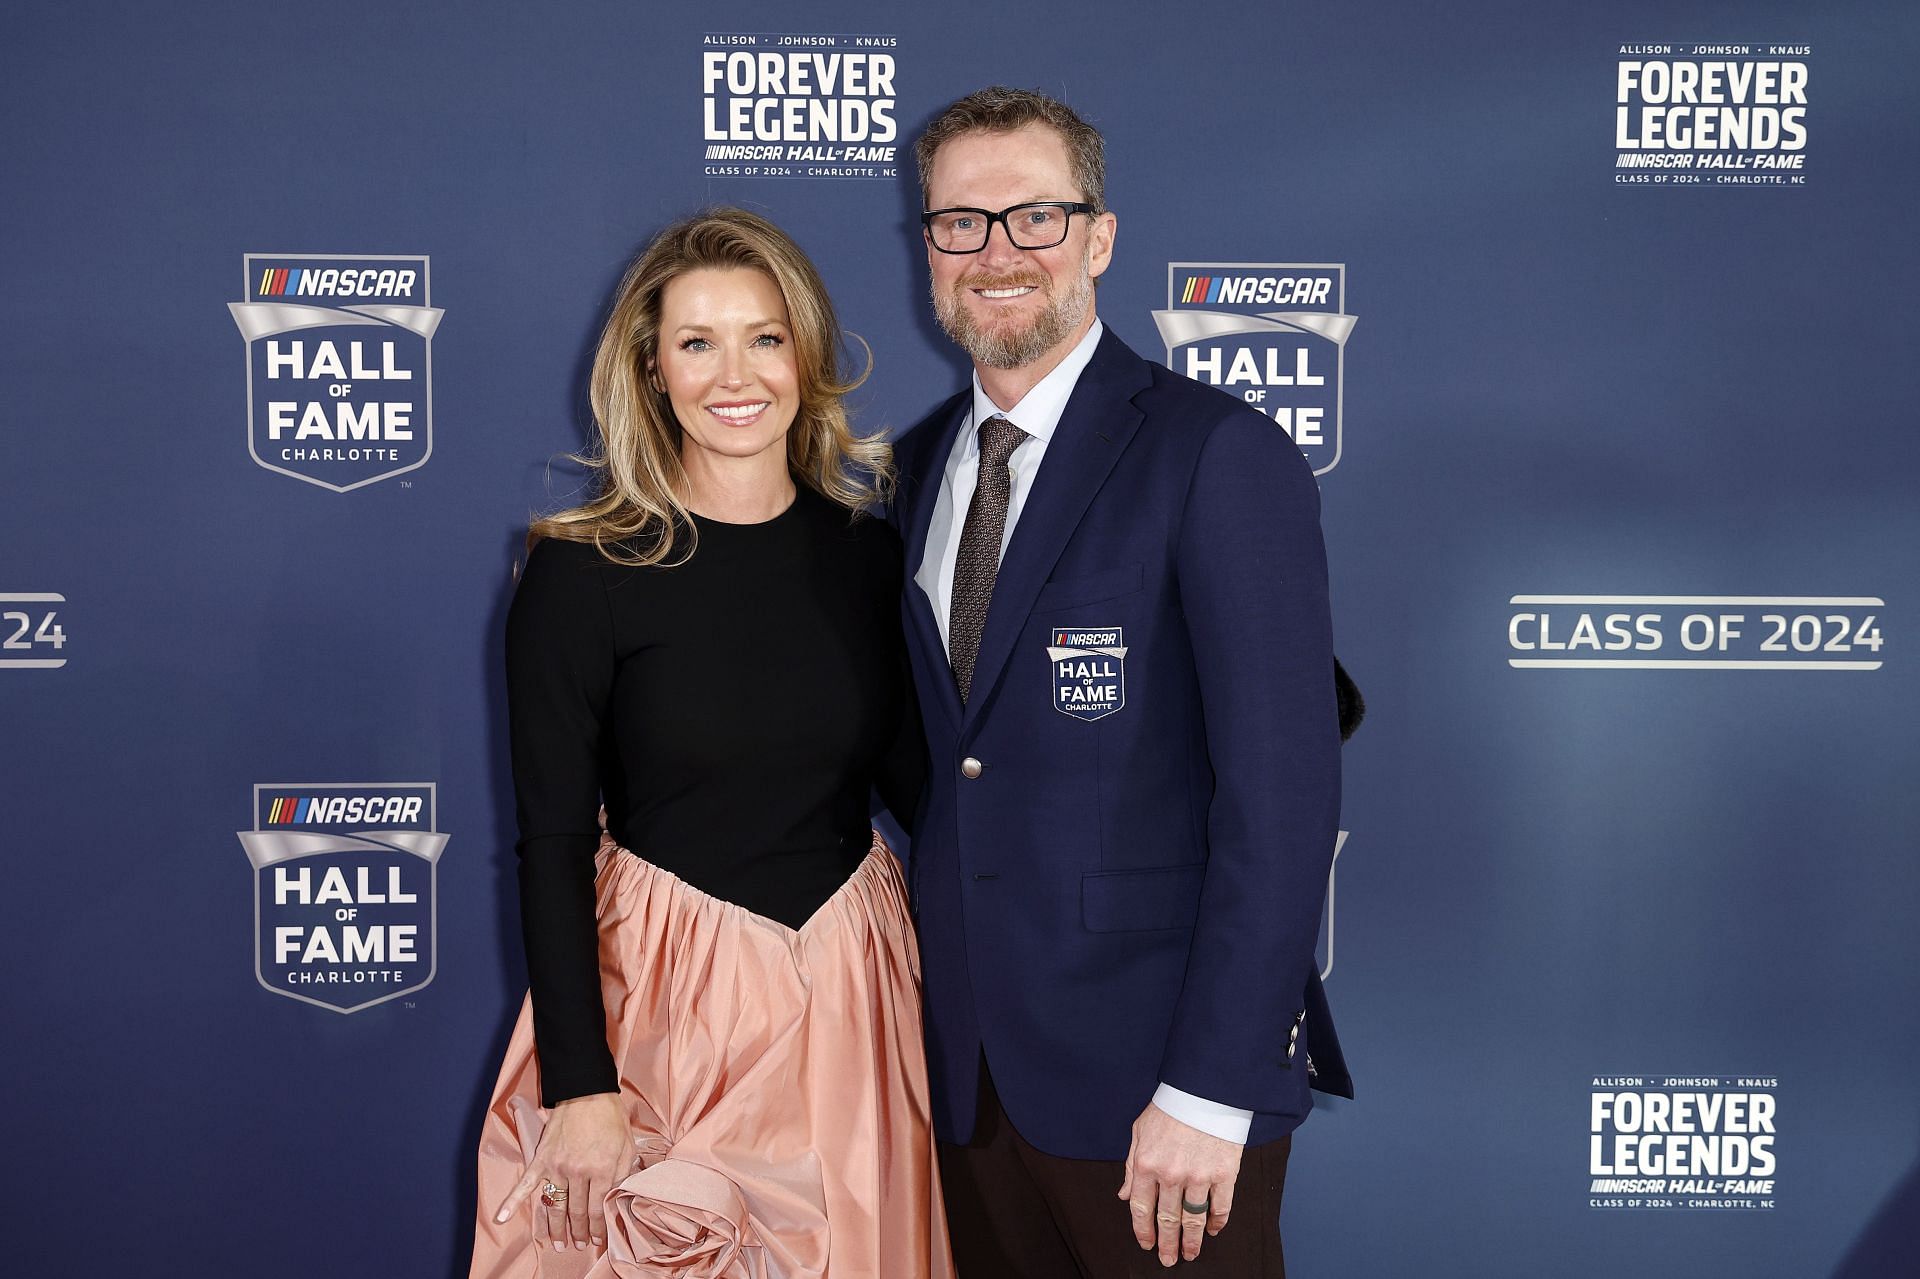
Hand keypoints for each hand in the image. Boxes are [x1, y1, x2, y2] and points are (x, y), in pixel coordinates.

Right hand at [493, 1092, 630, 1252]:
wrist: (587, 1092)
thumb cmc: (610, 1118)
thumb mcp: (627, 1146)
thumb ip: (621, 1174)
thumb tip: (617, 1197)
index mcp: (600, 1169)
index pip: (597, 1208)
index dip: (598, 1228)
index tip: (598, 1240)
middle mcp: (577, 1172)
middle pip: (576, 1211)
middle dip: (579, 1232)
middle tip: (579, 1245)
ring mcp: (556, 1166)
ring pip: (554, 1205)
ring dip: (556, 1227)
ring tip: (557, 1244)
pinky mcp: (541, 1159)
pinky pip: (525, 1184)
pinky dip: (512, 1201)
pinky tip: (502, 1217)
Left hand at [1118, 1102, 1241, 1266]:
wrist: (1204, 1090)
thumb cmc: (1169, 1108)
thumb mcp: (1139, 1132)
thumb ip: (1131, 1165)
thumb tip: (1123, 1194)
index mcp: (1146, 1164)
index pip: (1140, 1207)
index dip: (1142, 1230)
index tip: (1145, 1244)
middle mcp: (1171, 1175)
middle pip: (1167, 1219)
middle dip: (1166, 1243)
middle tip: (1168, 1260)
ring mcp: (1198, 1176)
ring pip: (1193, 1219)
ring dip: (1192, 1241)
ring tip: (1191, 1254)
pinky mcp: (1223, 1174)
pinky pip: (1220, 1207)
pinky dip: (1217, 1223)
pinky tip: (1213, 1231)